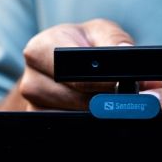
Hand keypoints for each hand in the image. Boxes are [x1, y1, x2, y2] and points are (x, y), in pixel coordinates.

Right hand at [0, 18, 161, 110]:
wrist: (67, 62)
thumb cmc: (84, 44)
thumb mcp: (101, 33)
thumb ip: (115, 41)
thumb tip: (128, 54)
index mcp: (40, 50)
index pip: (70, 71)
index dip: (99, 80)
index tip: (121, 84)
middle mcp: (31, 79)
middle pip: (74, 98)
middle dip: (106, 98)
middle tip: (130, 97)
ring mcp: (34, 105)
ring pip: (74, 117)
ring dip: (100, 113)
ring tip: (118, 103)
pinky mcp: (42, 122)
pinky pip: (69, 128)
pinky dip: (89, 124)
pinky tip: (102, 115)